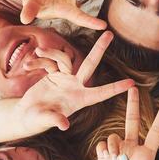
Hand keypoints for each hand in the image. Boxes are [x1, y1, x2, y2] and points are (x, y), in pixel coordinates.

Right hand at [16, 31, 135, 131]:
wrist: (27, 114)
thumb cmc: (38, 121)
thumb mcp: (46, 120)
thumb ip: (55, 120)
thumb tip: (64, 125)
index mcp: (79, 99)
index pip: (101, 93)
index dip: (115, 88)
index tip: (131, 83)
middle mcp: (75, 86)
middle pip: (90, 64)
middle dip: (99, 49)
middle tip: (109, 34)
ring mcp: (65, 78)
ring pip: (64, 58)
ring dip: (51, 54)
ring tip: (37, 53)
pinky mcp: (54, 74)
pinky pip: (50, 61)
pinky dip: (40, 61)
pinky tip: (28, 65)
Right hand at [94, 87, 158, 159]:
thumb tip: (120, 157)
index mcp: (147, 156)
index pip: (155, 132)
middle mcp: (133, 150)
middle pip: (132, 122)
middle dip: (133, 105)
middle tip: (132, 88)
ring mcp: (118, 152)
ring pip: (113, 135)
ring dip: (112, 144)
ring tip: (113, 159)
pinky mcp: (104, 157)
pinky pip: (101, 144)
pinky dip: (102, 150)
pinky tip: (104, 159)